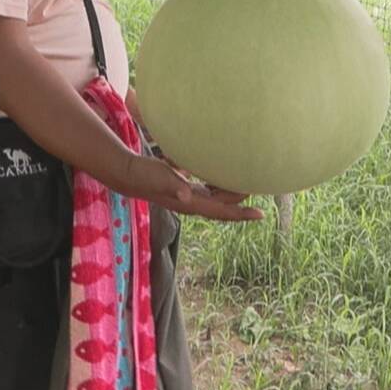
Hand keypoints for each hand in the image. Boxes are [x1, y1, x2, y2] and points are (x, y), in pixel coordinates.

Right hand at [109, 153, 263, 222]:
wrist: (128, 175)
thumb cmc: (144, 175)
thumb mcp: (160, 178)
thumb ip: (173, 186)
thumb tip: (187, 194)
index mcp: (191, 203)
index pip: (221, 212)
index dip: (241, 214)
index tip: (261, 214)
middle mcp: (192, 202)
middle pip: (224, 206)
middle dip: (242, 203)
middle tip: (262, 190)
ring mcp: (188, 196)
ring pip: (217, 199)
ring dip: (232, 194)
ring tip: (248, 185)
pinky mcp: (183, 188)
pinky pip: (208, 189)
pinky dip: (220, 185)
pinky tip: (224, 177)